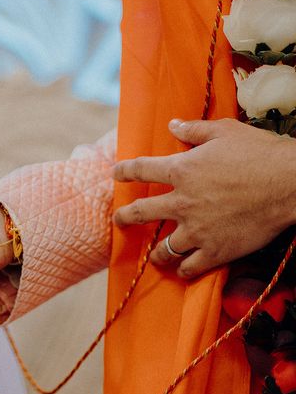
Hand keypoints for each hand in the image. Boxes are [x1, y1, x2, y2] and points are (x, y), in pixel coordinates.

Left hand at [113, 118, 295, 277]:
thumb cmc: (259, 153)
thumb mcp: (226, 131)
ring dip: (156, 254)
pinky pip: (190, 267)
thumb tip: (173, 125)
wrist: (290, 184)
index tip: (116, 174)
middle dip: (125, 217)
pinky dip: (184, 269)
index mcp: (181, 171)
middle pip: (140, 213)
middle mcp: (181, 203)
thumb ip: (195, 129)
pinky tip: (183, 269)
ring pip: (163, 249)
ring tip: (155, 256)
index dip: (125, 171)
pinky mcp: (215, 250)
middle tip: (118, 220)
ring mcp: (196, 230)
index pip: (141, 170)